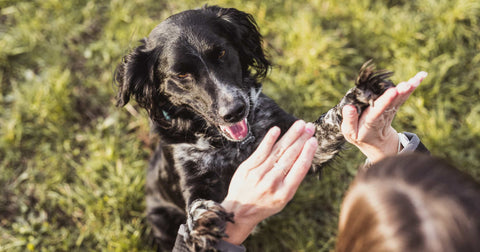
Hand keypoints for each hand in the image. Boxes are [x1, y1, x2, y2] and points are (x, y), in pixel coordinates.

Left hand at [221, 120, 317, 244]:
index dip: (308, 153)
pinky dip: (269, 140)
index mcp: (285, 193)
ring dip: (290, 135)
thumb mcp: (283, 199)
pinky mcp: (247, 168)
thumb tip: (303, 155)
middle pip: (290, 156)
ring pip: (278, 151)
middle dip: (301, 140)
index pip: (300, 168)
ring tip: (300, 124)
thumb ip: (292, 180)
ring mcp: (259, 175)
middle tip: (310, 127)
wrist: (239, 211)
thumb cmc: (265, 203)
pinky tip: (277, 130)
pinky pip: (260, 151)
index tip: (314, 140)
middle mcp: (272, 183)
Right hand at [341, 71, 426, 162]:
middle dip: (400, 93)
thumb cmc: (360, 134)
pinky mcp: (395, 105)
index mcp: (371, 122)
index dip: (385, 101)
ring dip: (409, 88)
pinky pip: (405, 95)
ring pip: (401, 98)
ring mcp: (391, 110)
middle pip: (393, 103)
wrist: (376, 141)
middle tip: (407, 84)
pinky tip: (422, 75)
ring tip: (416, 79)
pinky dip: (413, 85)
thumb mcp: (350, 133)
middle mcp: (383, 115)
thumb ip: (349, 121)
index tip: (392, 92)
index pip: (378, 110)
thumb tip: (349, 107)